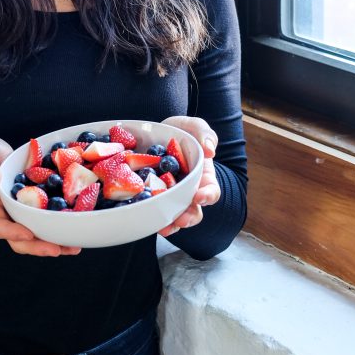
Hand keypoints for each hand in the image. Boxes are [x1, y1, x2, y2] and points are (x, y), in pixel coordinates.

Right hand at [0, 137, 80, 256]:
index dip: (12, 233)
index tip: (28, 233)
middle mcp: (6, 216)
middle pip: (18, 240)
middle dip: (37, 247)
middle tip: (57, 249)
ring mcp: (21, 215)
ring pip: (34, 236)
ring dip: (53, 244)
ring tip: (73, 248)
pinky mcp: (35, 209)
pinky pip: (45, 223)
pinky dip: (59, 230)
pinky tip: (76, 231)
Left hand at [157, 116, 220, 237]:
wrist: (157, 131)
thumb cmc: (182, 131)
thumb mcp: (195, 127)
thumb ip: (205, 134)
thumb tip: (210, 150)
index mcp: (202, 177)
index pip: (211, 191)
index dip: (208, 196)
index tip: (199, 196)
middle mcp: (188, 190)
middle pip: (193, 211)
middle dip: (188, 217)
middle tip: (180, 219)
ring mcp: (169, 194)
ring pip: (173, 215)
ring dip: (169, 223)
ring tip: (162, 227)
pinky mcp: (151, 195)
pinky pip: (152, 207)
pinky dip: (149, 214)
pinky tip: (143, 215)